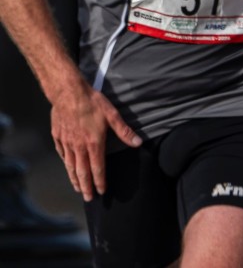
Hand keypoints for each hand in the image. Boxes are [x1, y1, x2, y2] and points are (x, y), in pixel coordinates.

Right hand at [51, 82, 142, 200]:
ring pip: (71, 166)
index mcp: (94, 143)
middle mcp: (79, 147)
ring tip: (78, 188)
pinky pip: (62, 154)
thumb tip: (138, 142)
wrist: (68, 92)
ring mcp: (67, 143)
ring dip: (75, 179)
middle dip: (86, 187)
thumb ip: (124, 131)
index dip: (100, 181)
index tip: (102, 191)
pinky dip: (66, 164)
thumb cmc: (92, 102)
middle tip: (88, 198)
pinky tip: (68, 167)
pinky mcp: (58, 136)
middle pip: (82, 172)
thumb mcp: (112, 115)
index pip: (98, 168)